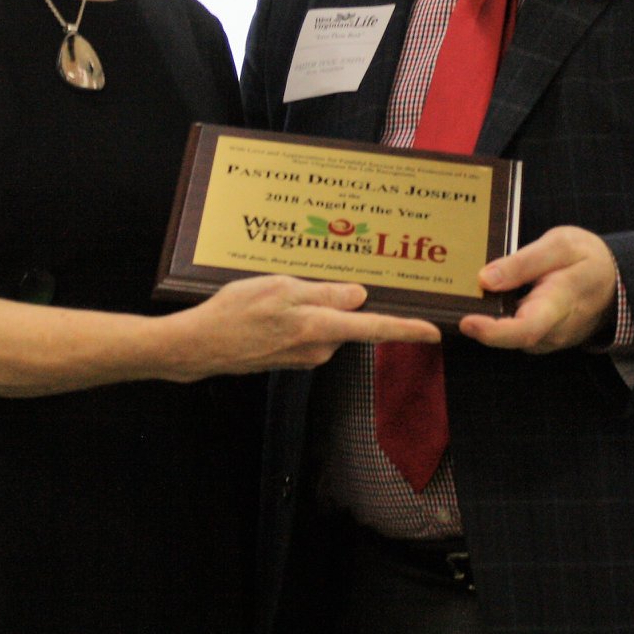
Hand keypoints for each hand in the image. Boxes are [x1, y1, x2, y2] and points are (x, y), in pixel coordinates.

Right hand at [168, 275, 439, 378]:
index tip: (434, 332)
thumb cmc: (234, 313)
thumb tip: (359, 296)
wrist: (200, 346)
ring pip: (326, 323)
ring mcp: (304, 355)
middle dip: (342, 300)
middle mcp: (318, 347)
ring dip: (313, 305)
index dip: (407, 329)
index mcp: (320, 327)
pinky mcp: (290, 357)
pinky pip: (307, 331)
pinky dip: (298, 316)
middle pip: (349, 320)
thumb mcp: (280, 289)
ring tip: (278, 289)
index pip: (374, 328)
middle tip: (318, 277)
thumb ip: (323, 293)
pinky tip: (271, 306)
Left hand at [458, 225, 616, 352]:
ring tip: (458, 293)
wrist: (617, 283)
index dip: (493, 331)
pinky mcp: (541, 338)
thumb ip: (524, 262)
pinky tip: (481, 298)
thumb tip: (485, 278)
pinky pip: (513, 332)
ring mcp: (547, 339)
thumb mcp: (560, 244)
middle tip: (446, 299)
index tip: (465, 321)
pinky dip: (495, 318)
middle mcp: (552, 330)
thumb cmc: (588, 258)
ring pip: (508, 336)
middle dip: (477, 323)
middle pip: (509, 337)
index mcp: (560, 303)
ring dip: (484, 320)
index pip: (525, 328)